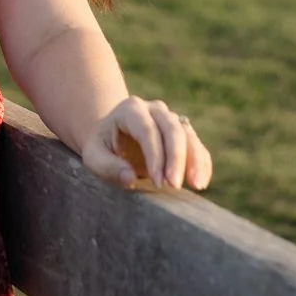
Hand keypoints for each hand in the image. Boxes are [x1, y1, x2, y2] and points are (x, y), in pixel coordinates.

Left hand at [81, 96, 212, 191]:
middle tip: (173, 186)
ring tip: (197, 185)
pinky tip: (200, 182)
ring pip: (188, 135)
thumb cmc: (101, 148)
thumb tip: (129, 178)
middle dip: (176, 158)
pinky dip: (202, 162)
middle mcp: (153, 109)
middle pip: (172, 128)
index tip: (158, 182)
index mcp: (130, 109)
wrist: (112, 138)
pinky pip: (197, 145)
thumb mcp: (94, 157)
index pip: (146, 129)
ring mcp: (170, 118)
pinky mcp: (182, 133)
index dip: (155, 155)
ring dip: (194, 160)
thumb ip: (108, 166)